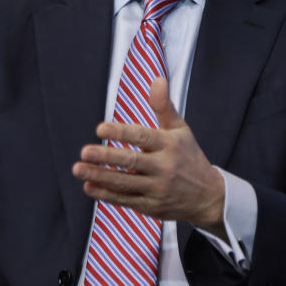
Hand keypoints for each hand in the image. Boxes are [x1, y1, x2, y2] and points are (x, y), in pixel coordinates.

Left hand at [72, 76, 226, 236]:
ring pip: (124, 183)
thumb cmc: (189, 156)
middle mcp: (164, 167)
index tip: (100, 129)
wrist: (207, 197)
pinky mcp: (151, 206)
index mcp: (170, 145)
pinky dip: (105, 194)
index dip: (121, 133)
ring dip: (99, 176)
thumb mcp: (181, 130)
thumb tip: (157, 79)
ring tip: (78, 169)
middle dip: (105, 157)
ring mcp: (157, 189)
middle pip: (131, 161)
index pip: (142, 137)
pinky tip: (89, 186)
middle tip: (84, 152)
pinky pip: (124, 200)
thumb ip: (164, 106)